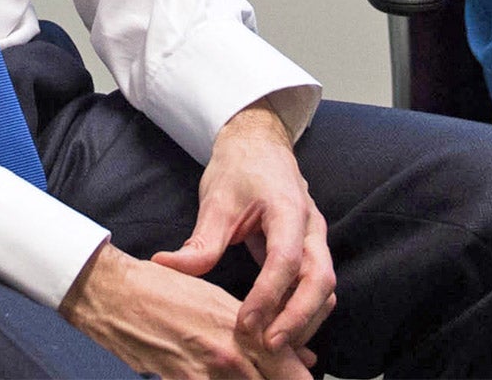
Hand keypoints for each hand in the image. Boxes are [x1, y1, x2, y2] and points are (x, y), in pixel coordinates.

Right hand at [60, 242, 312, 379]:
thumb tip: (306, 357)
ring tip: (241, 371)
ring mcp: (205, 373)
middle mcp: (230, 355)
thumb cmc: (164, 289)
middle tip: (292, 377)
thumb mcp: (217, 301)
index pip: (291, 370)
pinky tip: (217, 378)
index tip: (307, 377)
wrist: (114, 293)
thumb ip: (261, 334)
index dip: (302, 377)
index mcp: (243, 328)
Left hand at [150, 102, 334, 364]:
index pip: (286, 260)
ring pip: (325, 289)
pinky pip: (316, 288)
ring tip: (271, 346)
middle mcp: (312, 227)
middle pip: (321, 281)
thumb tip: (166, 267)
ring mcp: (316, 240)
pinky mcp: (312, 252)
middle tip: (268, 347)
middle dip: (299, 318)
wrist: (259, 145)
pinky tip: (277, 329)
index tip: (246, 323)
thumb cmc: (238, 169)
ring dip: (304, 320)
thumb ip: (201, 240)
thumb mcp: (216, 201)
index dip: (268, 296)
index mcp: (288, 209)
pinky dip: (303, 312)